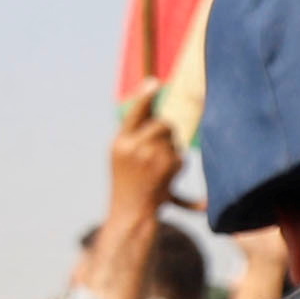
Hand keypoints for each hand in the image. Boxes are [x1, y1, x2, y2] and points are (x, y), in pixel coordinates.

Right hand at [80, 102, 188, 298]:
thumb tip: (152, 106)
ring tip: (158, 170)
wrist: (131, 216)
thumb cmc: (128, 187)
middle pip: (163, 125)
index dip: (146, 96)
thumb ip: (134, 135)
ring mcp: (150, 156)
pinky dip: (177, 166)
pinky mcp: (166, 167)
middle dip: (166, 135)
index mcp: (119, 142)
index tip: (155, 82)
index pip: (136, 112)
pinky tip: (165, 180)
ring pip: (173, 140)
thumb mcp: (122, 158)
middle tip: (158, 153)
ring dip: (172, 151)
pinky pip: (180, 156)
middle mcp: (132, 146)